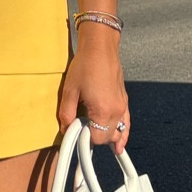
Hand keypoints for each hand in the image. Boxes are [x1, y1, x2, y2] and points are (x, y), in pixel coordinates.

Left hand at [57, 26, 128, 153]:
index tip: (75, 134)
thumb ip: (67, 115)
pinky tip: (119, 143)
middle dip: (94, 137)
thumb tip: (66, 130)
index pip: (96, 139)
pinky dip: (122, 134)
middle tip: (81, 128)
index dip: (83, 139)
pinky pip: (126, 124)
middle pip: (107, 139)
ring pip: (119, 133)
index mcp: (103, 111)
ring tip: (95, 136)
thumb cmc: (85, 66)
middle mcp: (116, 111)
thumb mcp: (69, 91)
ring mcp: (122, 107)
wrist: (100, 48)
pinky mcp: (124, 101)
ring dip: (107, 137)